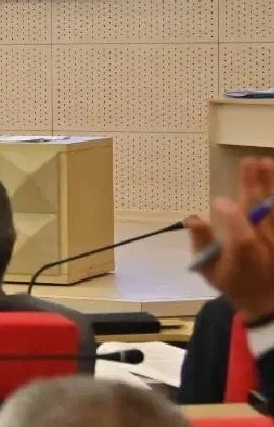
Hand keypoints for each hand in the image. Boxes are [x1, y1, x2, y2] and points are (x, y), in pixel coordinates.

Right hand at [186, 157, 273, 320]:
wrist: (268, 299)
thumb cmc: (236, 283)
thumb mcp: (210, 271)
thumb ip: (201, 244)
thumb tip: (193, 218)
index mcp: (243, 256)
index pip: (238, 232)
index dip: (229, 215)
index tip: (219, 201)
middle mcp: (265, 245)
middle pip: (260, 212)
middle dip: (253, 186)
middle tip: (248, 161)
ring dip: (271, 185)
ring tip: (266, 162)